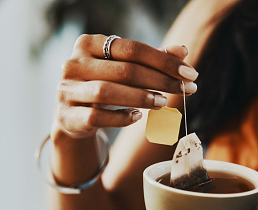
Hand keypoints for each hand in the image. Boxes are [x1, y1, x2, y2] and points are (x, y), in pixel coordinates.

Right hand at [53, 34, 198, 137]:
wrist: (72, 115)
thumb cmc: (104, 84)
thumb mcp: (124, 69)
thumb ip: (151, 59)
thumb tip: (182, 50)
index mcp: (88, 44)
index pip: (132, 49)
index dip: (164, 61)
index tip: (190, 74)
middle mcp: (74, 64)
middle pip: (124, 70)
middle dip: (160, 80)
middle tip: (185, 90)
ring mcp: (67, 90)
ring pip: (108, 92)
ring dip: (141, 98)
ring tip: (163, 102)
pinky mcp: (67, 116)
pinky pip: (97, 116)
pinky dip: (120, 117)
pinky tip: (138, 116)